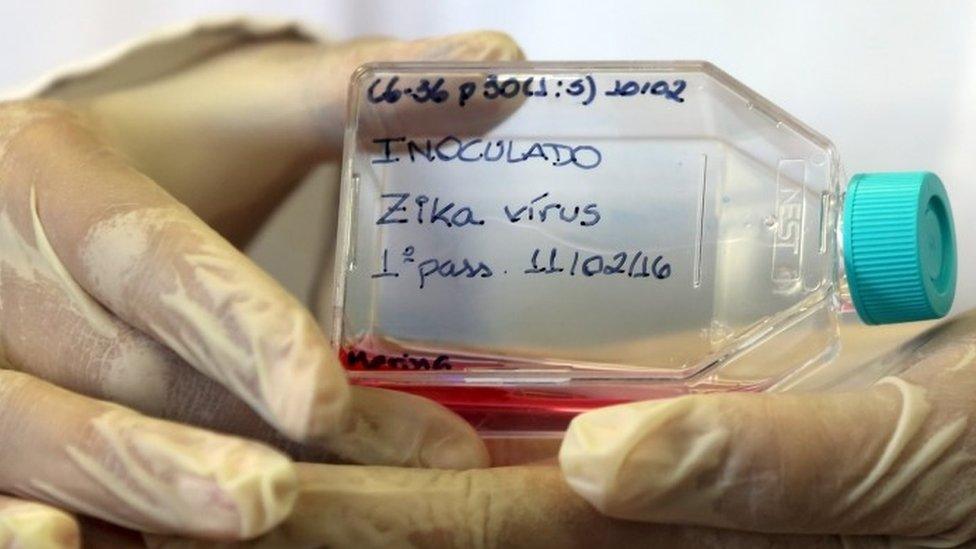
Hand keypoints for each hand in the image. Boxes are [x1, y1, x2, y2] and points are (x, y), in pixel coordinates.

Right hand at [0, 30, 521, 544]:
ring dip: (140, 493)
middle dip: (212, 440)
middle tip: (302, 498)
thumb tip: (505, 65)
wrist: (21, 197)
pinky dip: (34, 528)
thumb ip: (360, 92)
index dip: (231, 324)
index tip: (324, 399)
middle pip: (112, 371)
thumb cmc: (156, 156)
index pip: (143, 255)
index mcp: (53, 175)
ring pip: (44, 442)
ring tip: (255, 524)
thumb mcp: (239, 113)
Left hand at [125, 314, 971, 547]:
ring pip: (426, 484)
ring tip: (177, 462)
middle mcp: (590, 517)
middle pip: (411, 525)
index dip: (346, 525)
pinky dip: (386, 428)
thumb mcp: (879, 454)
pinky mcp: (603, 435)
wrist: (968, 427)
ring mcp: (590, 480)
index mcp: (635, 535)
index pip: (461, 539)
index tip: (236, 501)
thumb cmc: (950, 455)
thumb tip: (606, 459)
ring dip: (308, 476)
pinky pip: (477, 436)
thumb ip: (760, 462)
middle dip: (284, 519)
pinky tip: (311, 397)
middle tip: (139, 497)